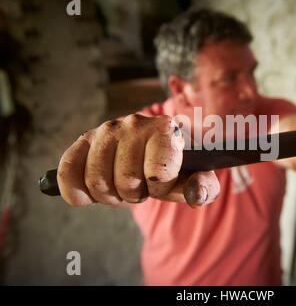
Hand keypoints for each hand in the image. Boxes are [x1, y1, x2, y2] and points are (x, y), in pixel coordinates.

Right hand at [57, 114, 219, 206]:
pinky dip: (76, 191)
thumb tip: (196, 194)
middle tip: (141, 186)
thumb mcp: (196, 177)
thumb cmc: (175, 166)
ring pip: (97, 182)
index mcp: (165, 128)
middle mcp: (134, 123)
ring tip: (122, 185)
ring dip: (111, 195)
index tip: (164, 184)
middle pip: (126, 182)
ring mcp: (106, 130)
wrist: (153, 152)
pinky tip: (89, 194)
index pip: (158, 176)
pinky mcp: (83, 141)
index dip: (161, 191)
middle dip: (135, 195)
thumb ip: (204, 187)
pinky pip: (68, 172)